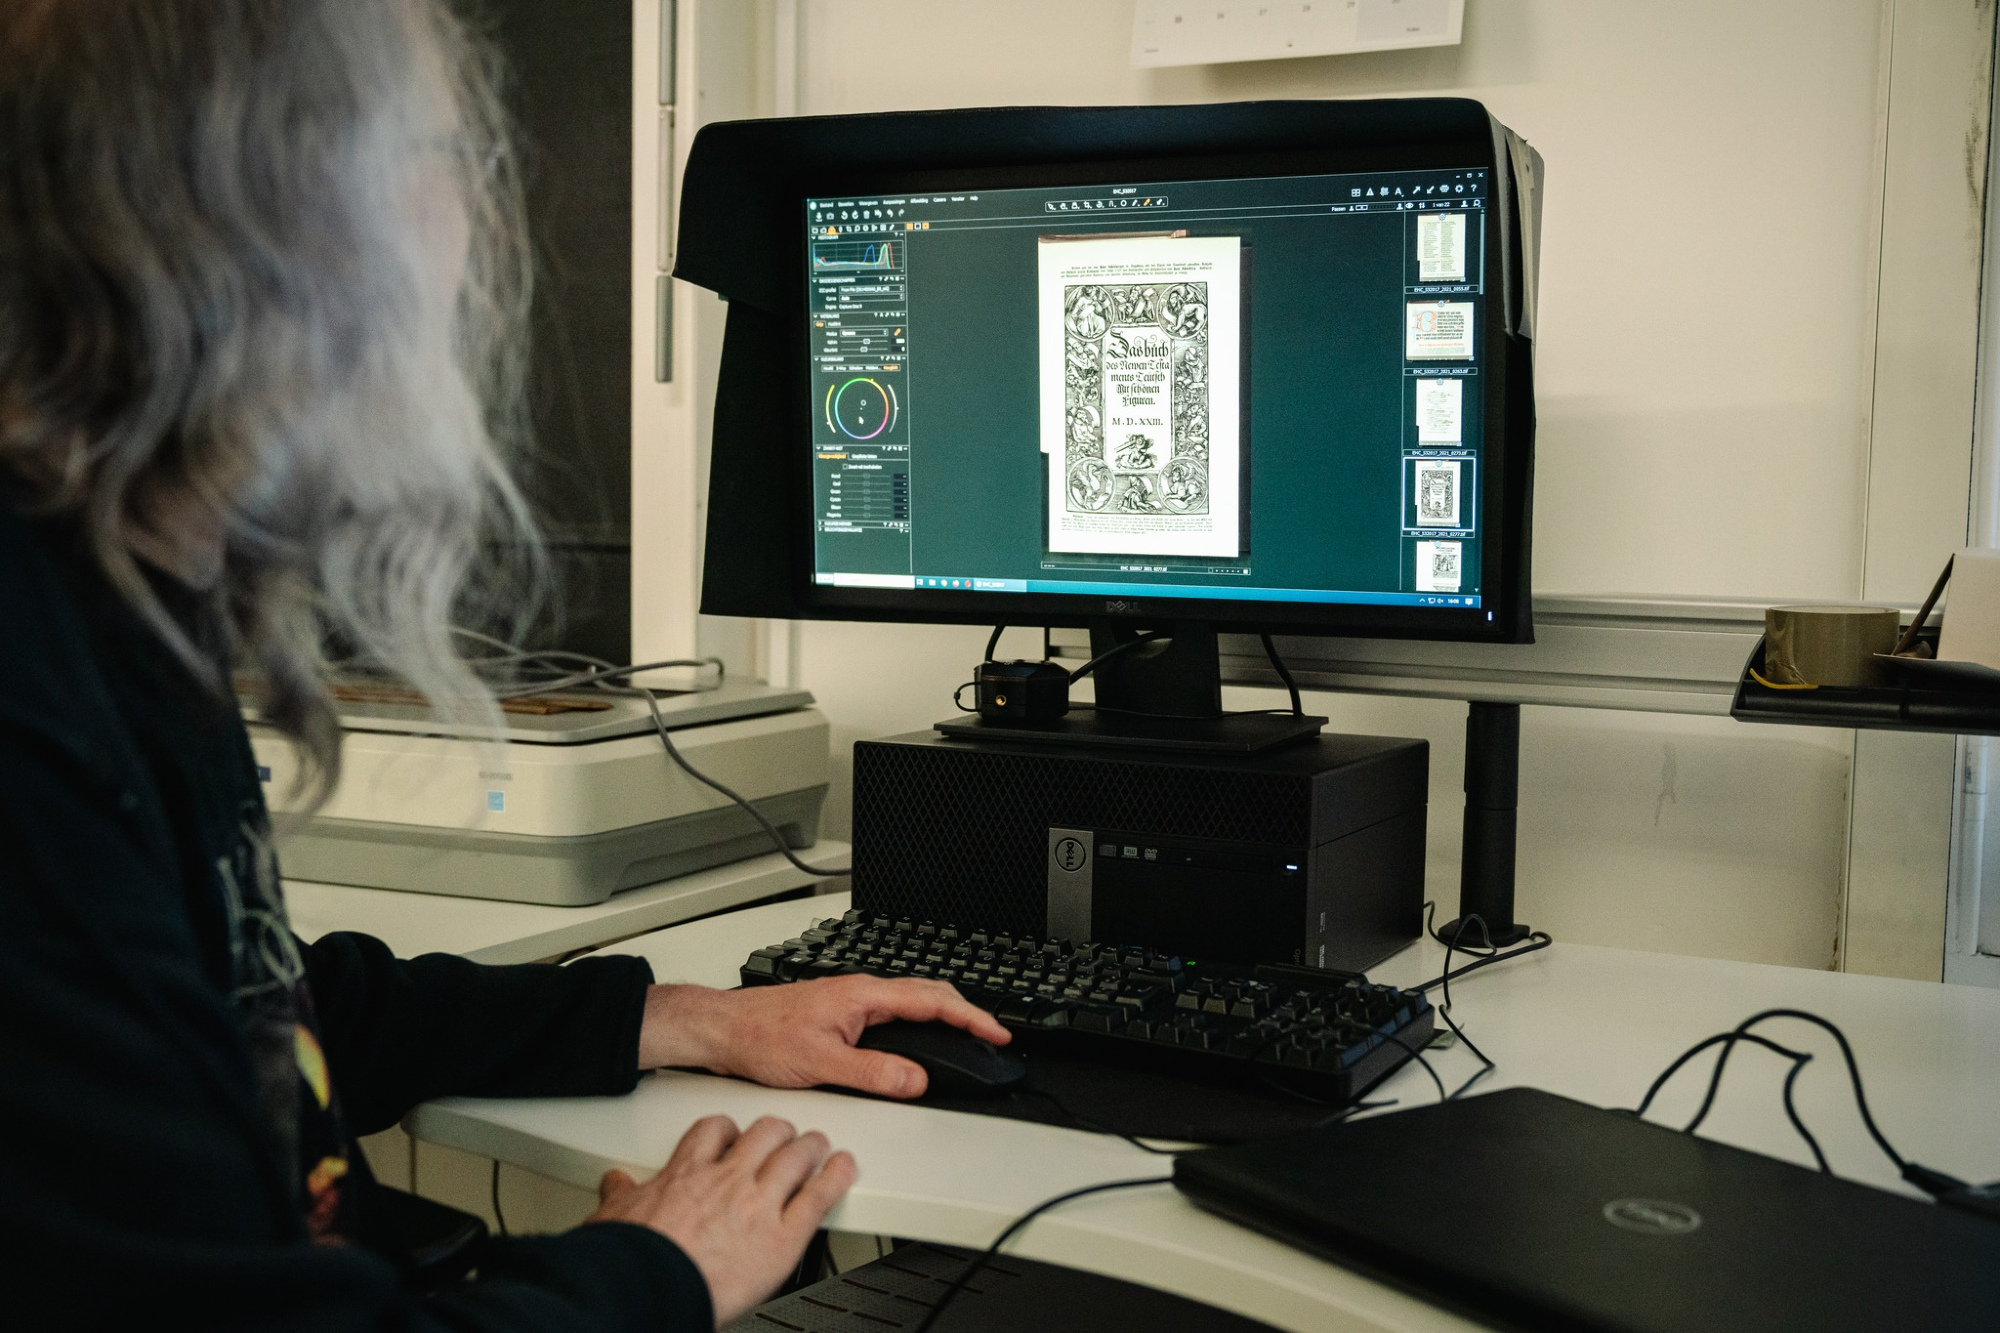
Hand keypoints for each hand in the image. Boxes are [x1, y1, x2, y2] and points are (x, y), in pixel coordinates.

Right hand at [589, 1114, 854, 1325]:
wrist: (649, 1288)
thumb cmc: (630, 1260)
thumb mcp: (614, 1217)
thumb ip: (620, 1195)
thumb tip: (613, 1184)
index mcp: (686, 1174)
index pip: (714, 1131)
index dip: (730, 1130)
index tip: (734, 1136)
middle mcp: (727, 1180)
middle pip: (765, 1133)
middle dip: (778, 1132)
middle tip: (784, 1138)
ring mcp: (759, 1204)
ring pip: (797, 1155)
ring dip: (812, 1147)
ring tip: (819, 1147)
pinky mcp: (784, 1236)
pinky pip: (819, 1197)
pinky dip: (836, 1178)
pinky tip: (844, 1169)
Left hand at [638, 975, 1009, 1097]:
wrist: (723, 1029)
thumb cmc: (760, 1037)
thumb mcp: (820, 1064)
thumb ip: (872, 1073)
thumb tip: (914, 1080)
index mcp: (862, 996)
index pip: (932, 1002)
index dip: (970, 1018)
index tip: (996, 1033)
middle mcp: (860, 992)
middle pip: (929, 994)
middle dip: (966, 1013)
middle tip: (992, 1035)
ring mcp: (851, 1001)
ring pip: (911, 1001)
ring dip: (943, 1015)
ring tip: (966, 1035)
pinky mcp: (841, 1013)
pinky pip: (893, 1012)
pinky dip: (918, 1022)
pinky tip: (917, 1039)